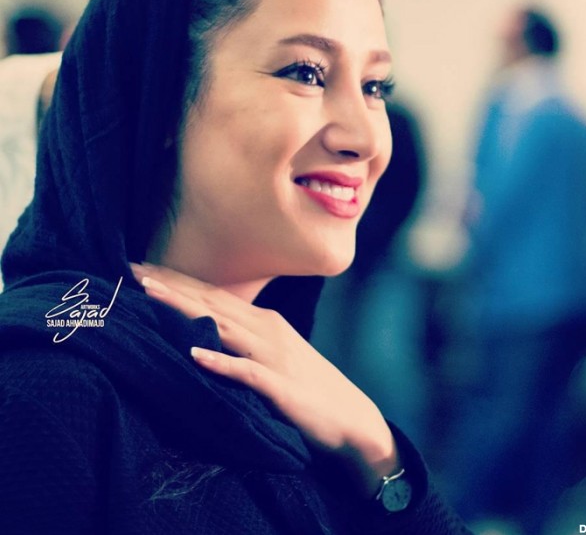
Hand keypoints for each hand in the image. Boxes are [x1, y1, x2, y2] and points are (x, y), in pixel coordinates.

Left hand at [130, 262, 398, 496]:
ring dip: (185, 310)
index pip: (214, 295)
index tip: (144, 270)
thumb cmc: (308, 386)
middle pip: (212, 302)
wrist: (351, 418)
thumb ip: (245, 339)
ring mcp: (275, 356)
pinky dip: (220, 362)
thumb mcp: (275, 354)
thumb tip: (208, 330)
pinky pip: (246, 373)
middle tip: (132, 271)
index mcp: (264, 322)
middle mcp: (267, 330)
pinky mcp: (281, 386)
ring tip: (151, 297)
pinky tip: (195, 355)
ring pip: (222, 326)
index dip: (178, 281)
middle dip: (171, 286)